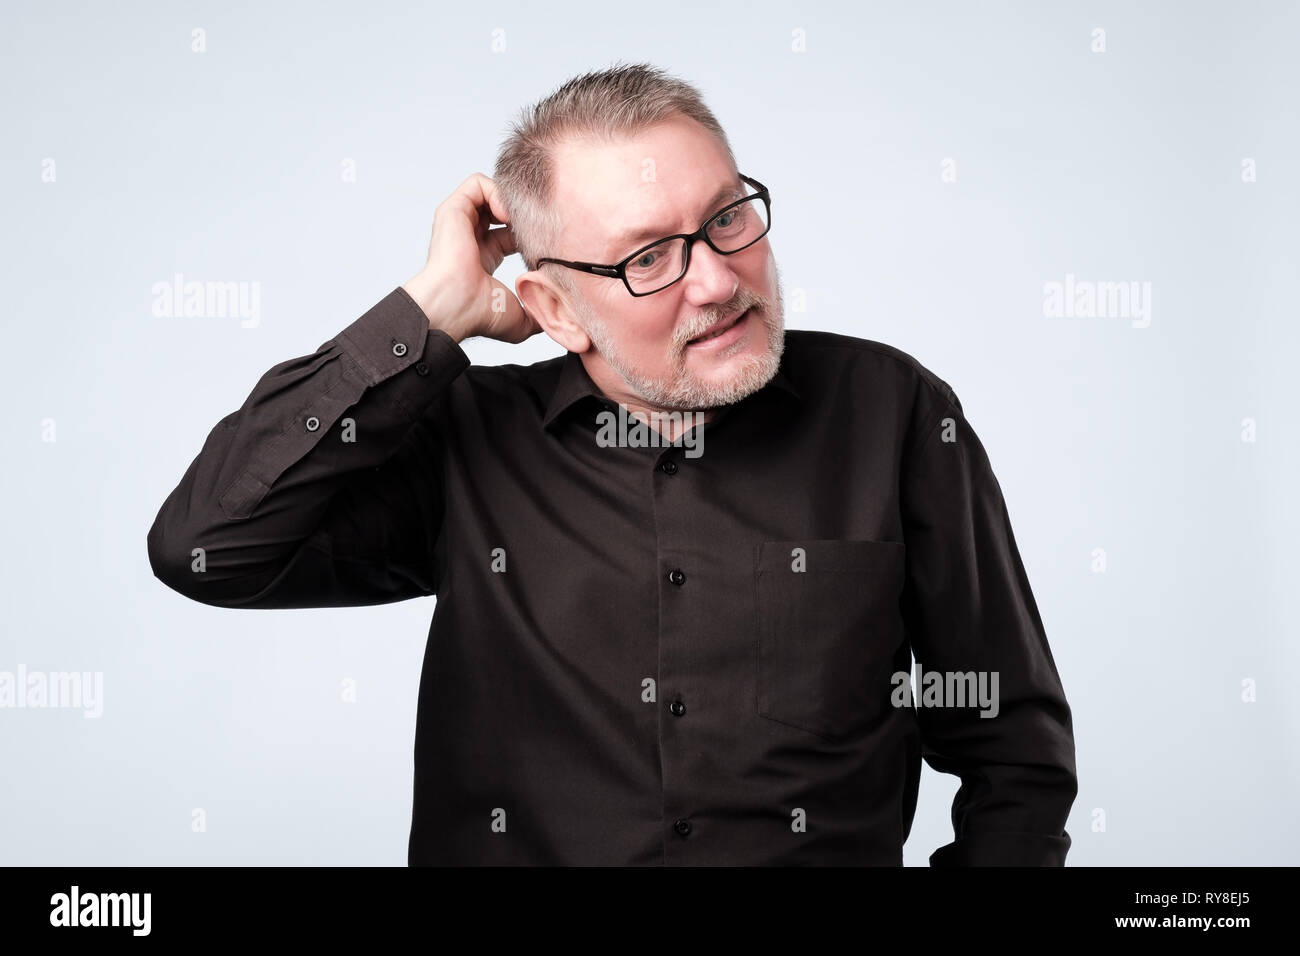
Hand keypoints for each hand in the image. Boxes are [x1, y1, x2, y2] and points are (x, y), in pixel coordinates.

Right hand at [402, 173, 541, 343]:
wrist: (454, 307)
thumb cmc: (479, 315)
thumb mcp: (520, 319)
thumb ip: (539, 315)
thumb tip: (559, 321)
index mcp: (484, 258)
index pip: (512, 233)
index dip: (532, 231)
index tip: (548, 238)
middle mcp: (471, 238)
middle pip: (502, 210)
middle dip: (524, 210)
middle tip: (541, 222)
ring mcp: (461, 223)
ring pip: (490, 193)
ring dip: (511, 199)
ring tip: (522, 217)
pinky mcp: (453, 210)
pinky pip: (477, 184)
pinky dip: (496, 191)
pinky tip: (507, 213)